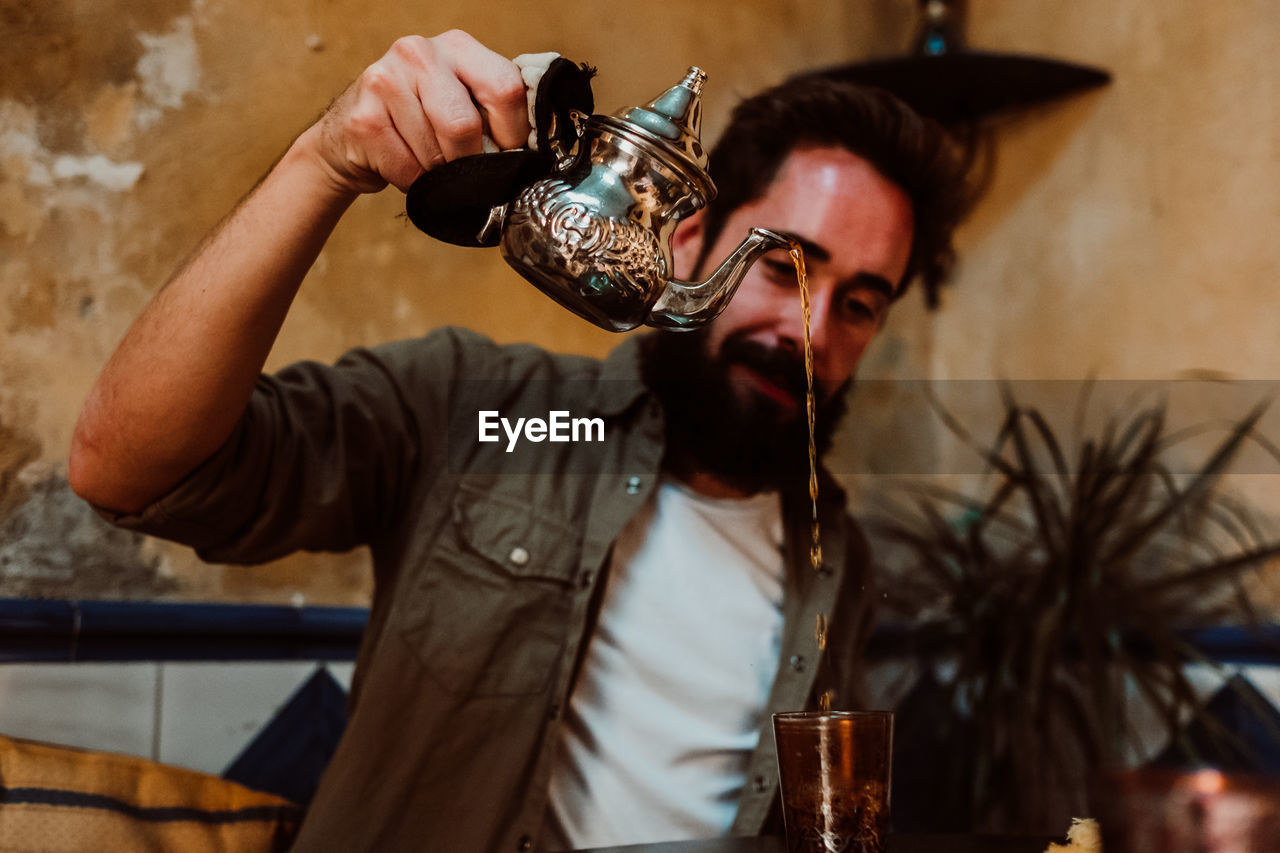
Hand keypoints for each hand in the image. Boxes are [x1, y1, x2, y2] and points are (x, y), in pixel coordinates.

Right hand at [311, 30, 530, 194]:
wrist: (349, 134)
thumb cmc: (419, 121)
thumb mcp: (460, 99)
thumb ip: (493, 110)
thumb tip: (535, 149)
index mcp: (458, 47)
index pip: (505, 88)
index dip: (513, 133)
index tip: (506, 152)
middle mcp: (419, 53)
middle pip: (465, 125)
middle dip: (470, 160)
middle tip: (464, 168)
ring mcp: (385, 81)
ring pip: (435, 154)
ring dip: (439, 174)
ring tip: (428, 161)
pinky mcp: (363, 119)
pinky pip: (408, 170)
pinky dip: (414, 182)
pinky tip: (404, 165)